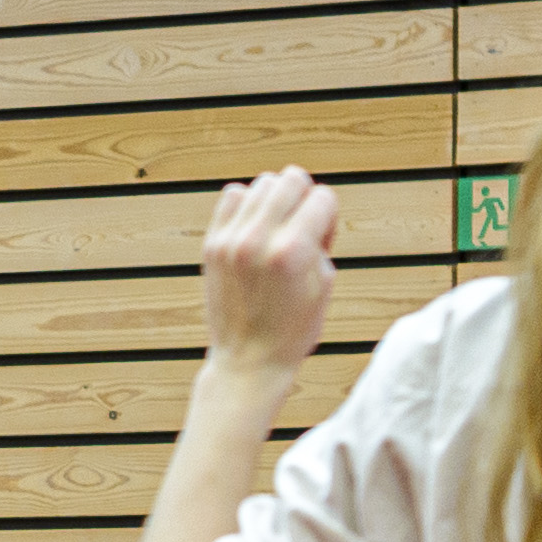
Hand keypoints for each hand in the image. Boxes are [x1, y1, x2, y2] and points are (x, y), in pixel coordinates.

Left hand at [199, 168, 338, 373]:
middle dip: (304, 200)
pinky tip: (254, 229)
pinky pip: (233, 196)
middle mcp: (258, 239)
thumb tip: (309, 203)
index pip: (323, 196)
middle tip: (301, 230)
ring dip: (276, 200)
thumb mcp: (326, 281)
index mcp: (292, 250)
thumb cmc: (294, 327)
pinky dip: (247, 205)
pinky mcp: (212, 244)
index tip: (322, 241)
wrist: (248, 361)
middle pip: (292, 179)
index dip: (329, 217)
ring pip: (263, 183)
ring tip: (278, 231)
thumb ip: (320, 235)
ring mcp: (230, 240)